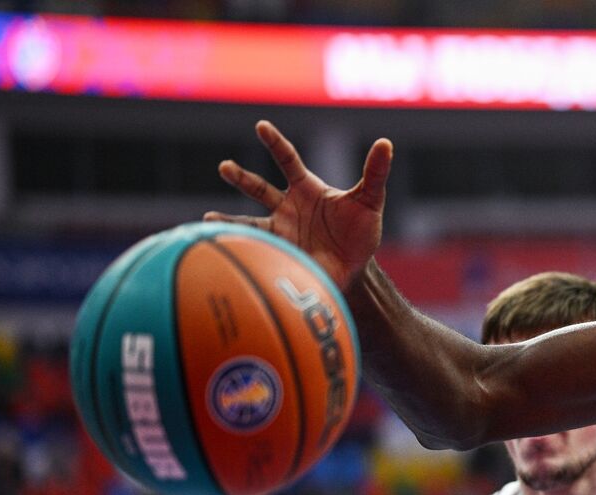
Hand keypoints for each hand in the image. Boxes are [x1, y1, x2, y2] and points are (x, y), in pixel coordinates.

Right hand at [205, 121, 391, 290]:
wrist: (355, 268)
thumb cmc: (361, 231)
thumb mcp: (370, 201)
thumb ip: (375, 173)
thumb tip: (385, 143)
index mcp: (306, 188)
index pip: (287, 159)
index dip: (275, 143)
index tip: (261, 126)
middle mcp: (287, 206)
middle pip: (258, 188)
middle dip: (240, 177)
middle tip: (224, 168)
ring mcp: (280, 229)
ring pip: (249, 222)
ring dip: (228, 221)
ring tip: (209, 219)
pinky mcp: (279, 253)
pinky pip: (257, 248)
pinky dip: (241, 248)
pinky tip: (221, 248)